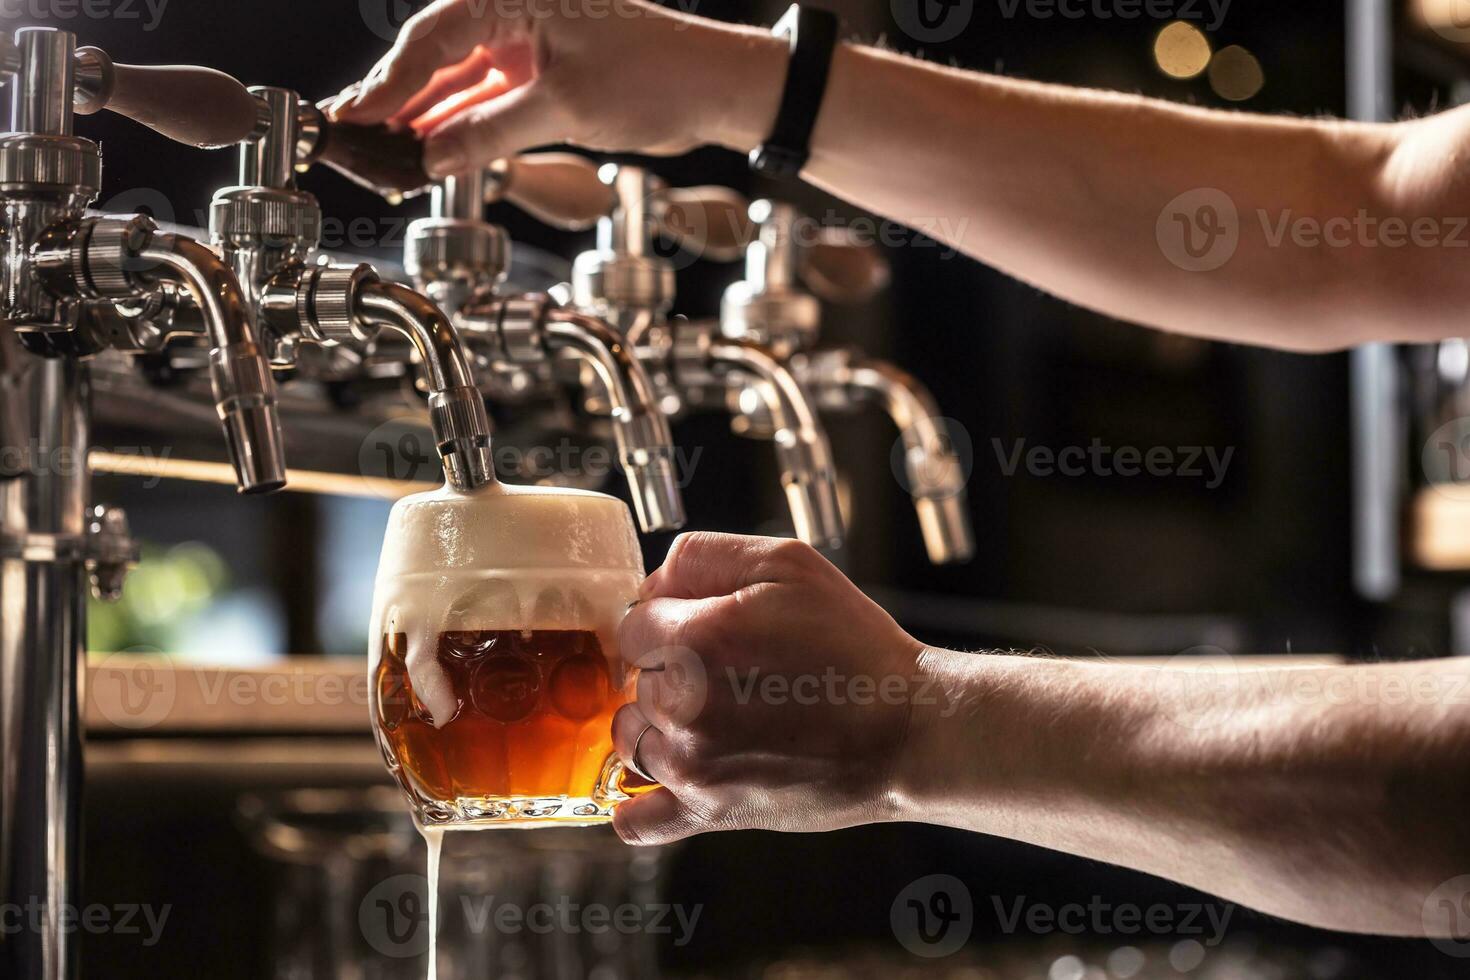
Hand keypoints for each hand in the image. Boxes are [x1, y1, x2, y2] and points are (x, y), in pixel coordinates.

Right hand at [327, 0, 784, 177]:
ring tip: (380, 151)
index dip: (390, 81)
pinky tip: (427, 151)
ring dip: (423, 117)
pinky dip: (459, 126)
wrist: (717, 90)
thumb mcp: (566, 108)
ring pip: (458, 81)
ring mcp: (528, 44)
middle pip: (436, 54)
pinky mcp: (542, 74)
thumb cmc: (659, 77)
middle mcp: (516, 11)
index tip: (356, 117)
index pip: (434, 36)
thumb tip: (432, 158)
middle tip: (351, 135)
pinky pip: (486, 99)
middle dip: (396, 97)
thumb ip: (492, 133)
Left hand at [610, 532, 928, 844]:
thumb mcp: (789, 564)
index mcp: (697, 637)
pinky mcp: (708, 812)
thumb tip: (651, 584)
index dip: (667, 619)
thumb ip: (704, 556)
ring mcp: (691, 765)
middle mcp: (683, 703)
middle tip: (728, 672)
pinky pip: (636, 821)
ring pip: (631, 737)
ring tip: (715, 717)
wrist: (907, 729)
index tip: (705, 628)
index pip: (632, 623)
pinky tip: (662, 779)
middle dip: (667, 670)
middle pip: (632, 680)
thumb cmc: (854, 646)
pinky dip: (636, 805)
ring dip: (658, 725)